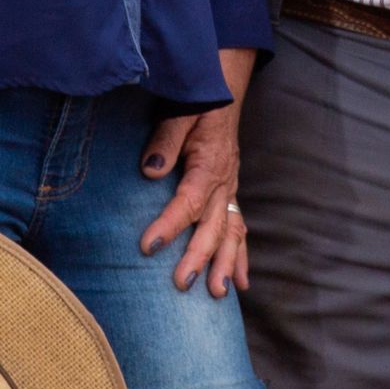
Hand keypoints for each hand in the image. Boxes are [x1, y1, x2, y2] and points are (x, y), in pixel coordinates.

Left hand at [137, 49, 256, 295]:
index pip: (189, 201)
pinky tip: (240, 283)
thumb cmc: (197, 105)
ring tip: (219, 294)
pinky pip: (240, 230)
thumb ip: (165, 141)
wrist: (221, 94)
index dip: (169, 224)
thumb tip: (149, 171)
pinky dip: (240, 256)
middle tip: (182, 283)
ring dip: (226, 264)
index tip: (149, 246)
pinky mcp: (231, 196)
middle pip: (213, 226)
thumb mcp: (179, 114)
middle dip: (199, 257)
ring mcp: (231, 191)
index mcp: (210, 164)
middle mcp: (225, 183)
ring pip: (232, 234)